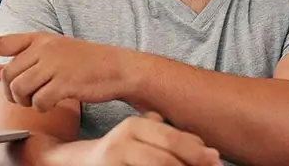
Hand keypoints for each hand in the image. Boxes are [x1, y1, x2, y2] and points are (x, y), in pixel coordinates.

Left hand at [0, 32, 134, 111]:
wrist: (117, 67)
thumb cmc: (83, 63)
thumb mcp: (52, 55)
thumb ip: (24, 60)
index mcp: (39, 38)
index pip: (2, 42)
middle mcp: (43, 47)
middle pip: (9, 75)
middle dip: (13, 92)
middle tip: (30, 96)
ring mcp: (54, 63)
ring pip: (20, 89)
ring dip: (27, 101)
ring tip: (42, 98)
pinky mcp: (64, 81)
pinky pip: (39, 101)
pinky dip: (44, 107)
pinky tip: (55, 102)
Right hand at [49, 113, 221, 165]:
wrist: (72, 162)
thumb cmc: (112, 152)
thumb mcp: (135, 135)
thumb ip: (161, 133)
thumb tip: (202, 145)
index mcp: (134, 126)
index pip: (173, 139)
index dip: (197, 151)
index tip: (216, 160)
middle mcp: (123, 141)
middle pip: (167, 159)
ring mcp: (115, 160)